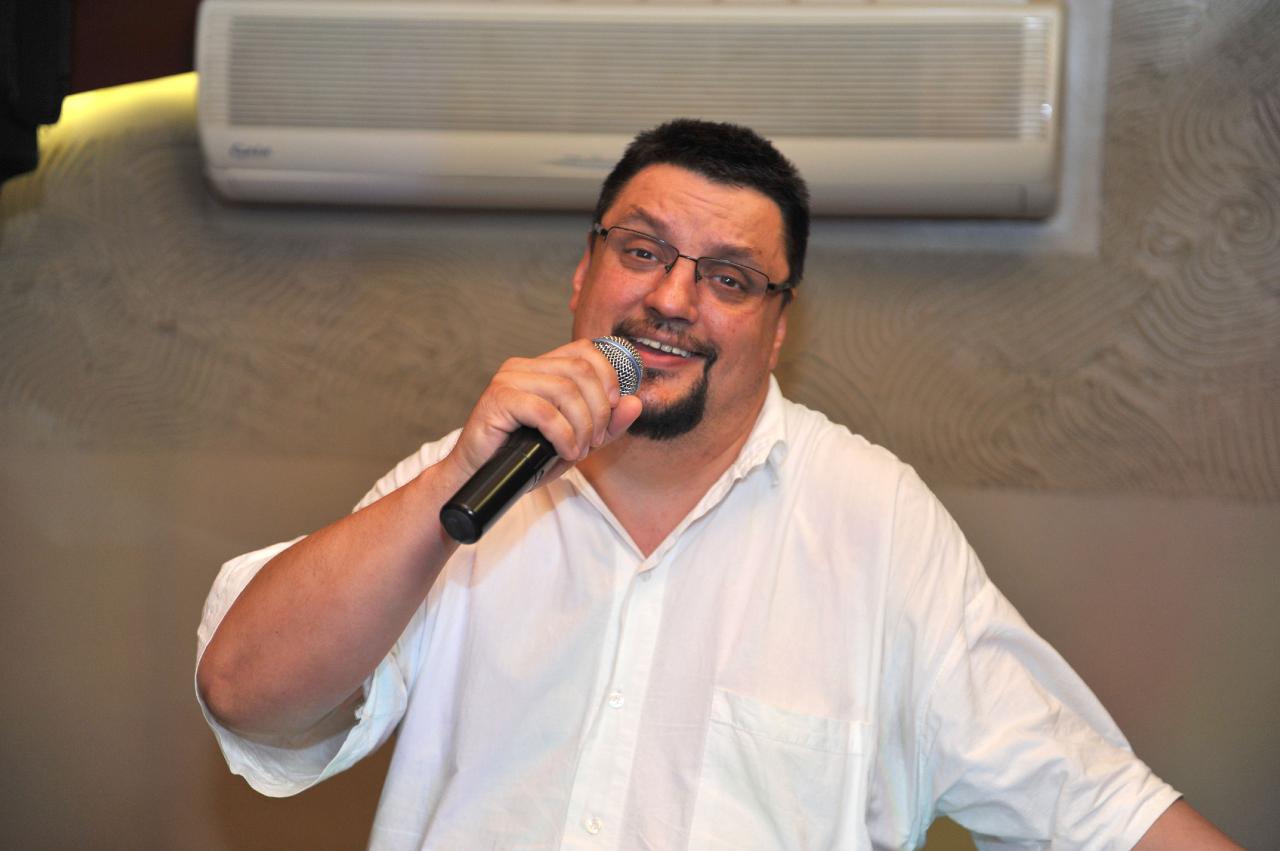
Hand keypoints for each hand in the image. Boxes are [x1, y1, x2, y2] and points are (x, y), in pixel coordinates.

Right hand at [443, 338, 643, 485]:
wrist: (480, 480)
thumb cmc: (525, 460)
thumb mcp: (577, 442)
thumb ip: (607, 424)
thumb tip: (635, 402)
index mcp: (542, 367)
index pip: (587, 350)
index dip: (610, 376)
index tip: (614, 408)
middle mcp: (524, 366)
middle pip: (582, 370)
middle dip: (599, 409)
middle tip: (596, 441)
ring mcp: (509, 380)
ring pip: (567, 390)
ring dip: (583, 426)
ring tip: (579, 451)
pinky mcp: (498, 399)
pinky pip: (545, 411)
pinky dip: (564, 435)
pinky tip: (564, 451)